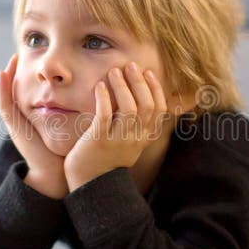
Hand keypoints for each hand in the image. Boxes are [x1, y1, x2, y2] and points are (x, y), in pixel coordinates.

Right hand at [0, 53, 67, 198]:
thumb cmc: (66, 151)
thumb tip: (90, 95)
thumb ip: (74, 113)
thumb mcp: (70, 127)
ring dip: (7, 78)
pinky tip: (2, 75)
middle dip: (15, 73)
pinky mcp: (15, 128)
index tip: (33, 60)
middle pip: (15, 92)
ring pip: (6, 96)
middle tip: (18, 54)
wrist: (56, 173)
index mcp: (34, 119)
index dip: (29, 77)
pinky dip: (2, 90)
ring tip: (12, 59)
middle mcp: (23, 120)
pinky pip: (5, 106)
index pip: (28, 94)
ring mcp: (16, 124)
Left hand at [64, 61, 167, 190]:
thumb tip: (140, 93)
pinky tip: (99, 86)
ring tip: (114, 71)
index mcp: (145, 138)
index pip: (159, 109)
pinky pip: (105, 115)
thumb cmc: (107, 156)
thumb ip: (137, 123)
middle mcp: (135, 139)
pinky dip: (104, 98)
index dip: (155, 88)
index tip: (148, 72)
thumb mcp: (130, 141)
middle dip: (139, 82)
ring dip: (122, 86)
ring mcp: (118, 141)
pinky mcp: (99, 141)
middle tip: (130, 65)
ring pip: (129, 109)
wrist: (89, 182)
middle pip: (146, 106)